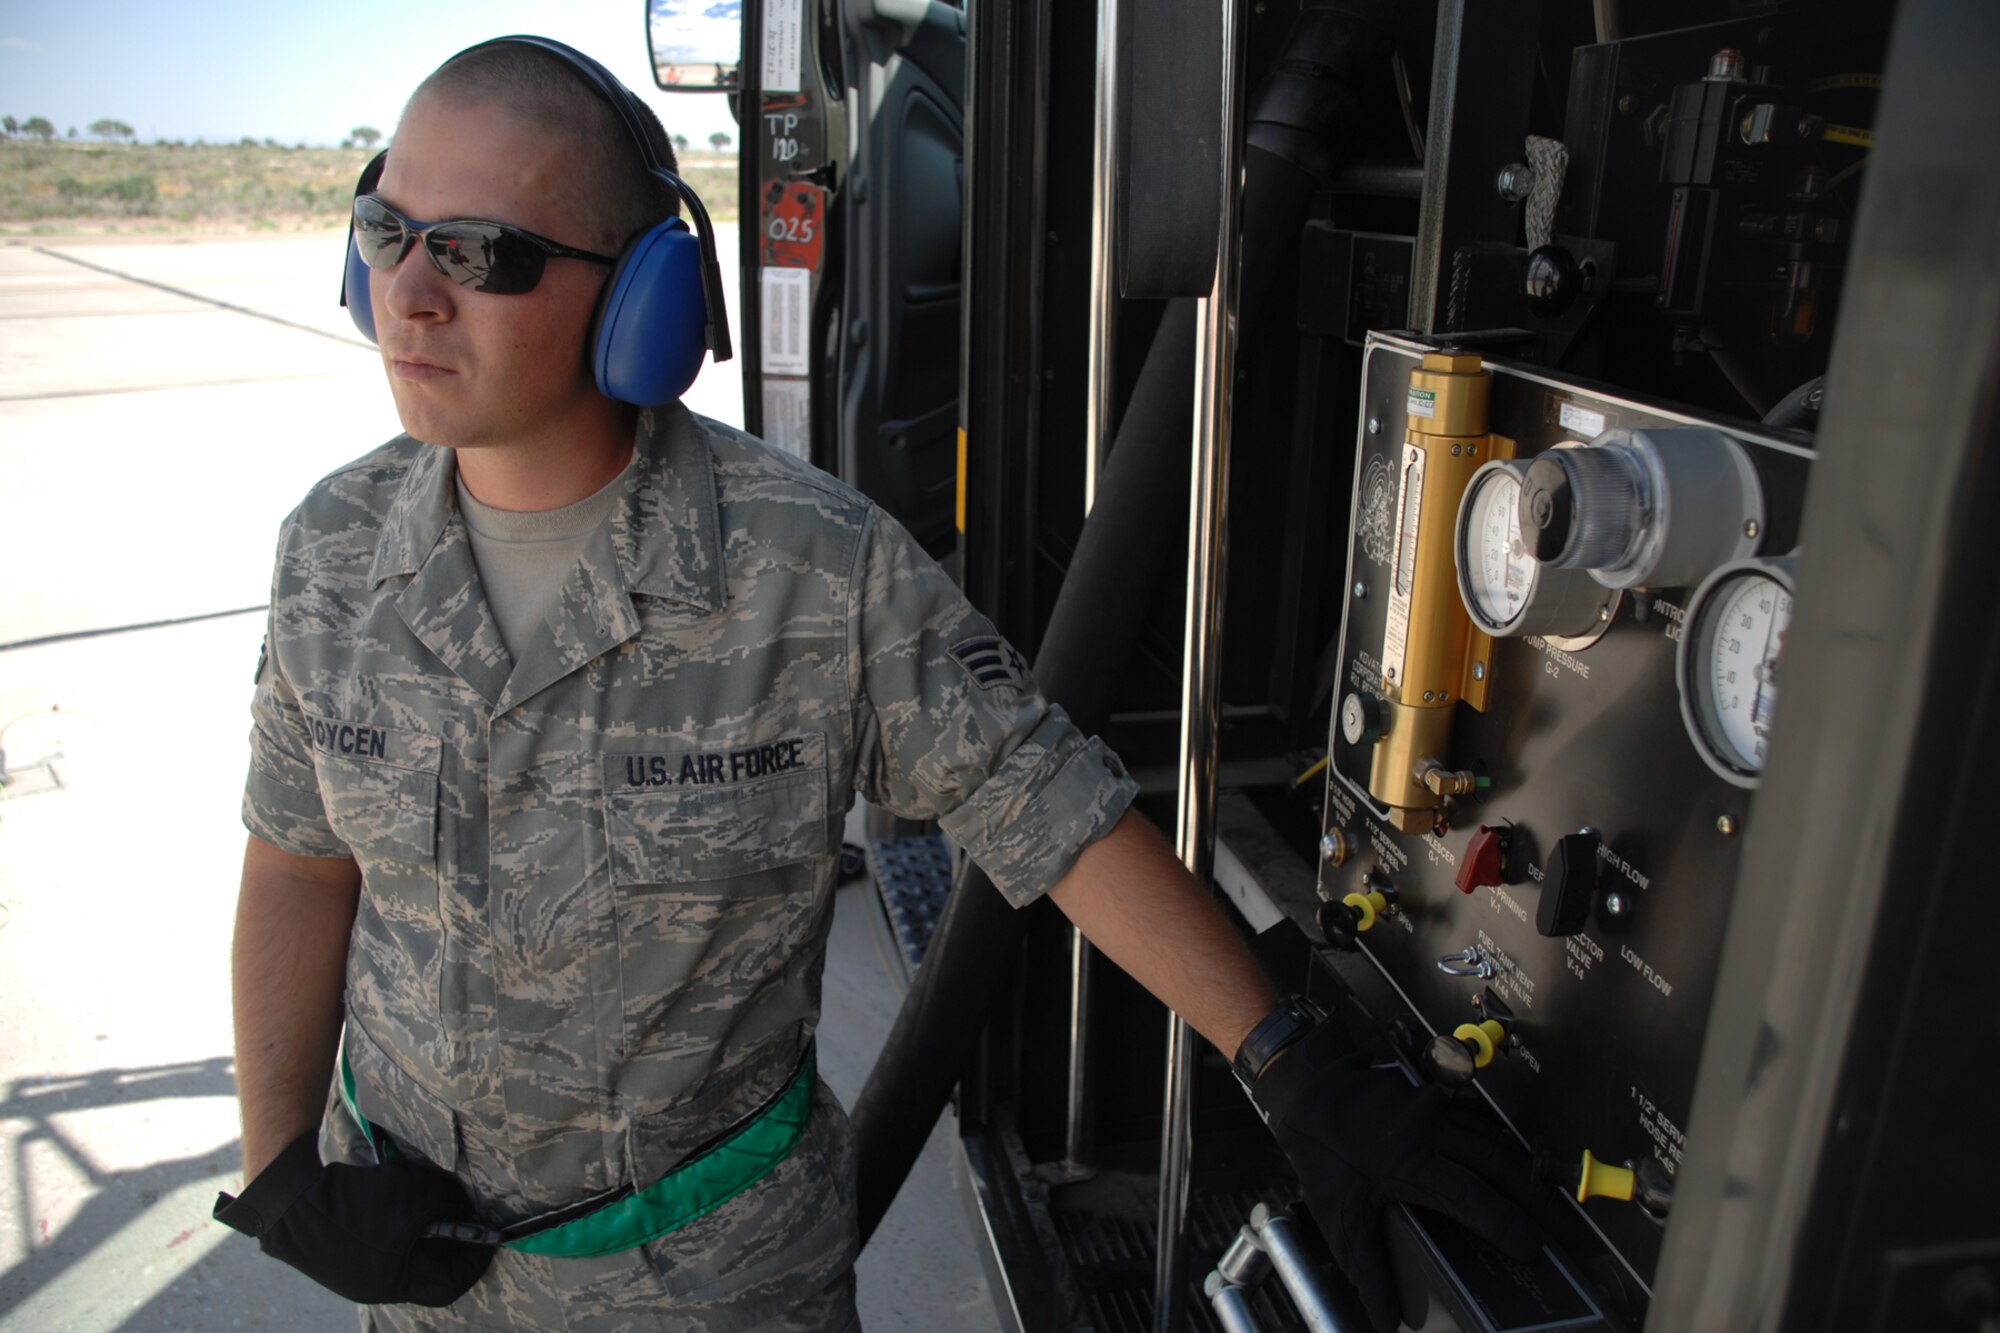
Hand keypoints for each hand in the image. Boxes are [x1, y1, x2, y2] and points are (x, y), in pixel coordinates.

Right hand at [213, 1132, 493, 1306]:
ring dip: (422, 1228)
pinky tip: (397, 1194)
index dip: (475, 1260)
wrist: (291, 1198)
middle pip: (425, 1271)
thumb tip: (464, 1206)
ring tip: (432, 1199)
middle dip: (450, 1243)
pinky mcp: (336, 1249)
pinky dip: (396, 1221)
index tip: (493, 1237)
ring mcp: (351, 1270)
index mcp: (393, 1283)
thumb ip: (449, 1203)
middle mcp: (372, 1285)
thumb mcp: (416, 1196)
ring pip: (402, 1253)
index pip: (449, 1285)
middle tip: (468, 1217)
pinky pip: (379, 1240)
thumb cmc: (359, 1203)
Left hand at [1254, 1021, 1539, 1332]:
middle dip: (1533, 1200)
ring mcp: (1436, 1110)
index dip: (1505, 1223)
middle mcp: (1432, 1132)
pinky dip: (1501, 1147)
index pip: (1472, 1195)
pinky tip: (1511, 1167)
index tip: (1531, 1249)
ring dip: (1522, 1174)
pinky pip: (1480, 1123)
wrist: (1305, 1083)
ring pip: (1495, 1142)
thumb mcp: (1338, 1213)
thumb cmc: (1319, 1147)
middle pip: (1500, 1165)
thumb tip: (1385, 1318)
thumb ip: (1366, 1267)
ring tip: (1544, 1205)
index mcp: (1412, 1162)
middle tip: (1556, 1231)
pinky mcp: (1435, 1098)